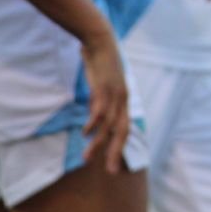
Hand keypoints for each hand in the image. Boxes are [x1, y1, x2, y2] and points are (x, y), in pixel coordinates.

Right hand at [78, 29, 130, 173]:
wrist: (101, 40)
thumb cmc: (100, 62)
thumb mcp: (100, 85)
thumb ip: (98, 101)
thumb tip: (92, 114)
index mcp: (123, 101)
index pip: (124, 129)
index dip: (119, 146)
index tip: (112, 164)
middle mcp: (122, 100)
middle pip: (122, 132)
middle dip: (115, 153)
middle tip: (109, 172)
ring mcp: (114, 94)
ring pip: (108, 126)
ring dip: (98, 143)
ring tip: (87, 158)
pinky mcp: (104, 88)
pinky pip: (100, 110)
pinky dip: (93, 123)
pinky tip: (86, 133)